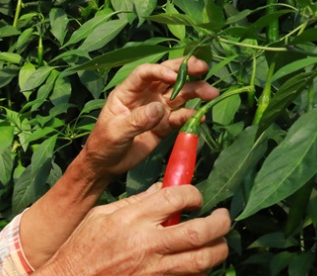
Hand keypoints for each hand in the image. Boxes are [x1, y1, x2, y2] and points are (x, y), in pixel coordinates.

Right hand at [39, 184, 229, 275]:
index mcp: (132, 219)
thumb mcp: (101, 215)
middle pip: (202, 230)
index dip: (194, 194)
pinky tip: (197, 269)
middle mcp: (147, 244)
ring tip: (217, 242)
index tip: (194, 199)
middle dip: (221, 221)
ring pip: (204, 259)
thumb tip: (164, 190)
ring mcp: (153, 272)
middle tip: (221, 218)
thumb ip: (135, 202)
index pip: (177, 197)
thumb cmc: (80, 248)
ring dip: (219, 249)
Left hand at [78, 57, 218, 176]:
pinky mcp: (164, 124)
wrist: (106, 165)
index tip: (174, 77)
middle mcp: (145, 95)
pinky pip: (180, 116)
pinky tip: (201, 117)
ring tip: (212, 94)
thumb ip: (137, 120)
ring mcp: (156, 109)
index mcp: (128, 91)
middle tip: (203, 68)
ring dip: (196, 91)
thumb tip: (160, 109)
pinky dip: (191, 115)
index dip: (160, 71)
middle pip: (167, 76)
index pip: (146, 73)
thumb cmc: (104, 143)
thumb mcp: (117, 131)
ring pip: (179, 94)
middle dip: (186, 70)